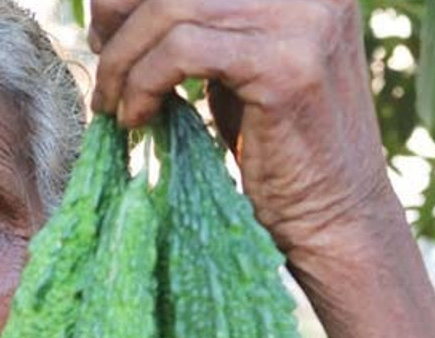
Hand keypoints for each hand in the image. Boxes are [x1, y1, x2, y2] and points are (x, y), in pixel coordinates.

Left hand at [89, 0, 402, 265]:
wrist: (332, 218)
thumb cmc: (274, 146)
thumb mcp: (232, 63)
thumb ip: (196, 23)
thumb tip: (110, 3)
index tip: (104, 34)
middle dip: (119, 20)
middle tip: (103, 73)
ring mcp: (303, 19)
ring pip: (169, 9)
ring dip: (123, 63)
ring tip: (114, 107)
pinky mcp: (285, 66)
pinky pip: (181, 51)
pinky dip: (142, 84)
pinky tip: (138, 121)